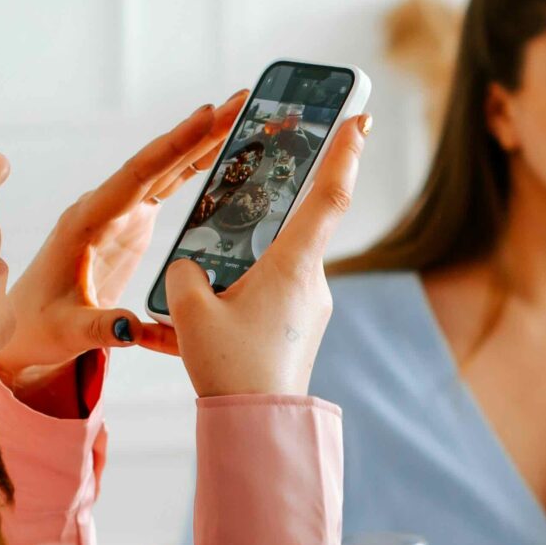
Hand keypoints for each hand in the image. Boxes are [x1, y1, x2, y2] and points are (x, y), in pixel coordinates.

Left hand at [0, 91, 249, 381]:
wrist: (25, 328)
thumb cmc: (39, 326)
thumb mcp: (67, 331)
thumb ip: (100, 328)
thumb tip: (133, 330)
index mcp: (88, 221)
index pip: (139, 175)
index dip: (175, 146)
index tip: (208, 115)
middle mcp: (105, 207)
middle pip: (160, 161)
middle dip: (201, 130)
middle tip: (242, 101)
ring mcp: (119, 212)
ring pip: (166, 168)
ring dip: (203, 141)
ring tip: (242, 114)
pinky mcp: (130, 223)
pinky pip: (166, 187)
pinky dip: (194, 167)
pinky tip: (221, 151)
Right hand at [161, 115, 372, 396]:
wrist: (258, 428)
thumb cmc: (232, 369)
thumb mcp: (191, 312)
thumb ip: (186, 273)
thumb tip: (191, 265)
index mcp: (294, 265)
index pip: (329, 195)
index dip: (345, 151)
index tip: (359, 116)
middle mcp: (312, 280)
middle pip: (297, 224)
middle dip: (281, 200)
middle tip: (274, 166)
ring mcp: (311, 305)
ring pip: (280, 262)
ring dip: (252, 256)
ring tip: (218, 265)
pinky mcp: (301, 327)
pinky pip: (276, 290)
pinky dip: (250, 285)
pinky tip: (219, 305)